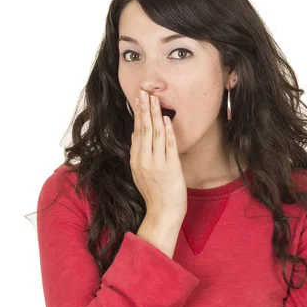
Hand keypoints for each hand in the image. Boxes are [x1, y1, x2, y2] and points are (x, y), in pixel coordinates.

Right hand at [130, 89, 186, 221]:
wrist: (162, 213)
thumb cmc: (155, 194)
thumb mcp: (140, 173)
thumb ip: (139, 154)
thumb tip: (136, 134)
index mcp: (136, 161)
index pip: (136, 132)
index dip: (138, 114)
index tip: (138, 99)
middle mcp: (144, 161)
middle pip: (144, 129)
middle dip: (145, 109)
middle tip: (145, 92)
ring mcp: (157, 164)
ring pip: (155, 134)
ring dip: (156, 115)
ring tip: (155, 99)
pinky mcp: (170, 168)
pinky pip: (169, 146)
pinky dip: (168, 131)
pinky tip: (166, 119)